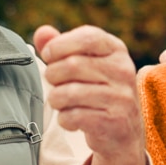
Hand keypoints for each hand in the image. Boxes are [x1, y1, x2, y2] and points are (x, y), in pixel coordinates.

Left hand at [34, 25, 146, 164]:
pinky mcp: (115, 122)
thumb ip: (60, 46)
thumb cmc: (97, 91)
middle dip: (52, 75)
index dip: (60, 45)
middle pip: (72, 65)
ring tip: (61, 102)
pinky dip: (65, 119)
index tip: (48, 55)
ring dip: (56, 99)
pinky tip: (72, 119)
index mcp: (116, 50)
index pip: (88, 37)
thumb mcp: (83, 64)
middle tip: (54, 83)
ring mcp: (121, 97)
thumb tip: (42, 32)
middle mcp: (124, 70)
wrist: (122, 132)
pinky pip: (74, 116)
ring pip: (69, 93)